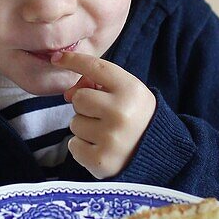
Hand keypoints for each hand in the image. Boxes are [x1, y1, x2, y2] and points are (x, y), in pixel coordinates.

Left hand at [53, 50, 156, 179]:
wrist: (161, 153)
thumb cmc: (137, 117)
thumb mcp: (128, 93)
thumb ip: (99, 84)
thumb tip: (67, 94)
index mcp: (131, 90)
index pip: (95, 67)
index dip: (73, 60)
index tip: (57, 58)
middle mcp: (121, 112)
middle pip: (79, 98)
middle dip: (86, 106)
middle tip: (104, 115)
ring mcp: (111, 138)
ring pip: (74, 123)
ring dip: (85, 128)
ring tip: (107, 133)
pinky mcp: (101, 160)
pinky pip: (73, 145)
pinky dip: (82, 147)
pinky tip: (101, 147)